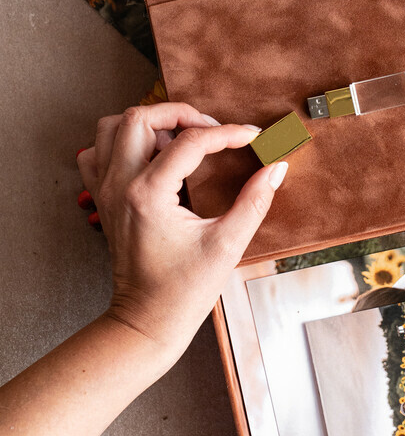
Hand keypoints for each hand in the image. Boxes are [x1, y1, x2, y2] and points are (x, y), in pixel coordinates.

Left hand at [77, 102, 285, 364]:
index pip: (191, 141)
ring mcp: (106, 191)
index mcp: (150, 195)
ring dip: (147, 124)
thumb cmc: (183, 291)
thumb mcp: (228, 245)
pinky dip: (119, 144)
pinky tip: (148, 157)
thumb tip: (277, 168)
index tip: (252, 137)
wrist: (146, 322)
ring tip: (178, 139)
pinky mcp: (103, 200)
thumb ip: (255, 200)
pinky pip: (97, 154)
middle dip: (180, 113)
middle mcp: (121, 186)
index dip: (228, 133)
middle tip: (211, 129)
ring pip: (111, 128)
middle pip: (140, 117)